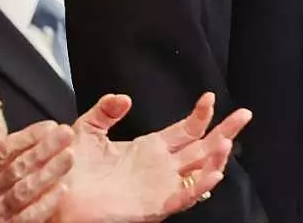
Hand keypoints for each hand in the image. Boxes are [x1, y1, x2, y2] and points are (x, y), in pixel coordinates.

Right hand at [0, 117, 75, 222]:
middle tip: (67, 134)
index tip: (50, 125)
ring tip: (69, 156)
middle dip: (44, 149)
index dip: (27, 136)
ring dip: (49, 172)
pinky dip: (45, 203)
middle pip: (17, 167)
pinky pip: (29, 217)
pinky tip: (62, 190)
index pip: (2, 150)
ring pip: (25, 190)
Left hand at [57, 92, 252, 222]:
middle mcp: (161, 167)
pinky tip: (212, 173)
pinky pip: (184, 197)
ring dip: (216, 158)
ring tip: (227, 141)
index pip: (185, 130)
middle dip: (225, 131)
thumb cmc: (72, 167)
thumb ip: (106, 110)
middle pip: (202, 148)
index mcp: (149, 148)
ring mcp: (161, 186)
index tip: (209, 97)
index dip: (200, 115)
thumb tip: (125, 97)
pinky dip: (199, 186)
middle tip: (244, 114)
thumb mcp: (88, 128)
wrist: (58, 193)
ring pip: (199, 172)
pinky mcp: (154, 205)